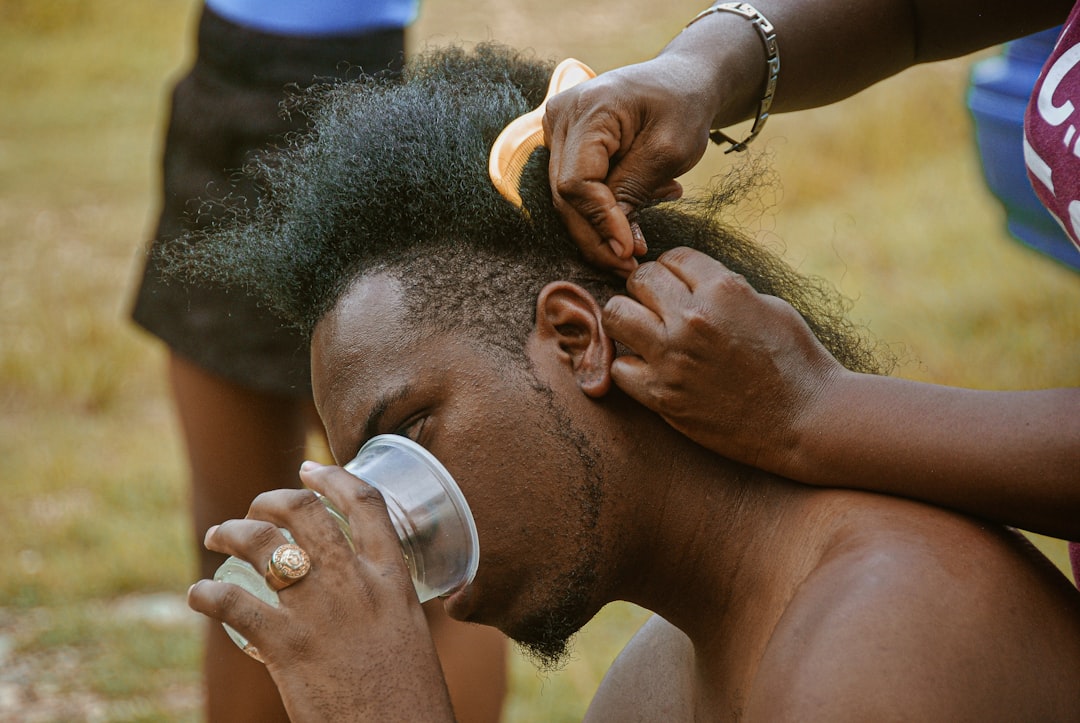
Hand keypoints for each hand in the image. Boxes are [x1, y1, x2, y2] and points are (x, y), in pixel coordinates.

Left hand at [187, 463, 453, 722]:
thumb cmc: (410, 699)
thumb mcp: (407, 635)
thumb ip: (382, 608)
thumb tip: (360, 600)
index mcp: (393, 579)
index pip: (366, 504)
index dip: (334, 477)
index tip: (311, 468)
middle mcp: (356, 584)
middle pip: (306, 511)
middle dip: (272, 499)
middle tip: (256, 508)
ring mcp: (319, 611)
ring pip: (264, 544)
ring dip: (232, 531)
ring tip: (218, 535)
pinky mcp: (285, 646)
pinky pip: (232, 603)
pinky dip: (207, 593)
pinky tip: (198, 595)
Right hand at [544, 56, 716, 272]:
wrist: (683, 80)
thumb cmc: (683, 106)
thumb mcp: (669, 150)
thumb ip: (634, 192)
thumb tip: (613, 245)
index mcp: (589, 108)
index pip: (577, 182)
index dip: (600, 222)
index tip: (630, 252)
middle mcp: (561, 116)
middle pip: (565, 196)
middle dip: (597, 237)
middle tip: (630, 266)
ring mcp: (557, 130)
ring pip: (567, 199)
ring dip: (601, 229)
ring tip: (639, 243)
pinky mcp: (564, 145)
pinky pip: (576, 190)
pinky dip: (604, 211)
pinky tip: (633, 220)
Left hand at [601, 247, 842, 470]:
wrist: (807, 421)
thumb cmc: (796, 361)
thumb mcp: (768, 306)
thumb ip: (724, 289)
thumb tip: (692, 281)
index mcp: (723, 289)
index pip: (672, 257)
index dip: (675, 270)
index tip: (680, 286)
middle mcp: (692, 318)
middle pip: (638, 279)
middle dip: (647, 290)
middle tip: (660, 308)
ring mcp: (673, 357)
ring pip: (615, 315)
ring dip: (628, 320)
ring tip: (645, 333)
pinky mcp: (663, 395)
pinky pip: (619, 367)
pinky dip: (630, 366)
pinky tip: (650, 370)